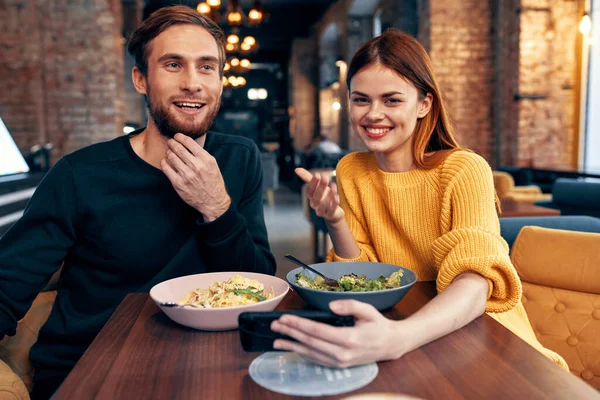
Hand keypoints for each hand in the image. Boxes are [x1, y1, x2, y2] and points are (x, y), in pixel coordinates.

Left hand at [161, 133, 230, 221]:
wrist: (213, 201)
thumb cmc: (213, 182)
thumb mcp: (213, 165)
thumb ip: (202, 155)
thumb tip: (188, 144)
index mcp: (206, 159)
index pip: (189, 142)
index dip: (180, 137)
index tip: (177, 136)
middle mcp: (196, 166)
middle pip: (178, 148)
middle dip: (172, 143)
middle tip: (170, 142)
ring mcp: (186, 175)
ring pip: (171, 157)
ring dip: (168, 152)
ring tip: (169, 152)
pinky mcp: (178, 184)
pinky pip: (166, 169)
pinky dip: (164, 163)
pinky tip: (165, 162)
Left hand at [271, 300, 404, 368]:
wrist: (390, 345)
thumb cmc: (378, 325)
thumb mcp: (368, 310)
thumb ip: (350, 305)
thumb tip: (330, 305)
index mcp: (348, 339)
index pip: (317, 331)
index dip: (299, 325)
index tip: (284, 318)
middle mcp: (342, 353)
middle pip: (310, 342)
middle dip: (290, 333)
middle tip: (274, 325)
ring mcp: (340, 362)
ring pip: (311, 354)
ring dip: (292, 346)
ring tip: (276, 341)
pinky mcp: (339, 365)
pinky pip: (317, 360)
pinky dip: (302, 354)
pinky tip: (292, 348)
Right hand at [295, 168, 343, 224]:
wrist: (334, 212)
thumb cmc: (324, 196)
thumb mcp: (318, 186)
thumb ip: (308, 178)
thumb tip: (296, 169)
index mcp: (311, 197)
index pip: (309, 190)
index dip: (313, 183)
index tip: (317, 174)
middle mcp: (315, 204)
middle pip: (316, 197)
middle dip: (321, 187)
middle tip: (325, 177)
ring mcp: (322, 211)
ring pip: (323, 205)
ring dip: (329, 195)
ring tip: (333, 186)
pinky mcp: (329, 215)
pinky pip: (331, 211)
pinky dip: (333, 204)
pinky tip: (337, 197)